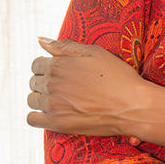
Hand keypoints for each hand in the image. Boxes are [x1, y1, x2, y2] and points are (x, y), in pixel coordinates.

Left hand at [26, 37, 144, 136]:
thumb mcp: (94, 53)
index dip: (48, 67)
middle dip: (45, 83)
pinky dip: (37, 116)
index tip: (61, 74)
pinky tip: (51, 114)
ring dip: (41, 99)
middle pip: (34, 82)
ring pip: (32, 100)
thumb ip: (65, 46)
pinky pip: (31, 119)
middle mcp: (51, 84)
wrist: (132, 107)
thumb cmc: (117, 77)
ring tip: (60, 101)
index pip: (36, 64)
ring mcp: (53, 105)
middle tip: (65, 88)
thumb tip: (40, 40)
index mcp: (58, 65)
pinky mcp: (57, 123)